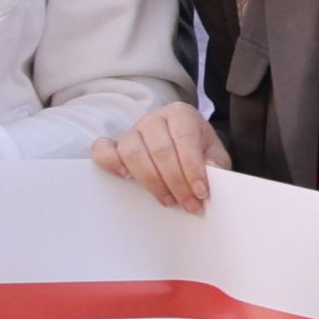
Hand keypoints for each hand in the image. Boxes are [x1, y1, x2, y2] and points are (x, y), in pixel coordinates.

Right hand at [96, 105, 221, 214]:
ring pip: (132, 151)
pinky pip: (103, 150)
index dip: (192, 168)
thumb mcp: (215, 155)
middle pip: (159, 149)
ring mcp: (132, 130)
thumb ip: (216, 163)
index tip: (201, 192)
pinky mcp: (115, 144)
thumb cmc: (199, 151)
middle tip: (188, 204)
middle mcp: (154, 118)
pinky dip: (111, 164)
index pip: (184, 139)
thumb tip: (209, 171)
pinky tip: (126, 179)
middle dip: (175, 181)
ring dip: (150, 180)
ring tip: (167, 199)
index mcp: (181, 114)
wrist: (183, 147)